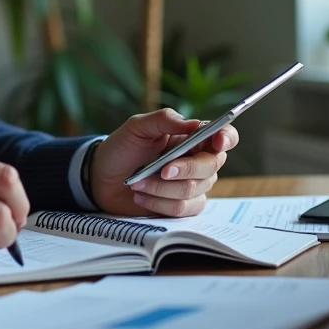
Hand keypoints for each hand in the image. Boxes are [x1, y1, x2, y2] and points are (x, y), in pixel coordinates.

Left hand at [88, 109, 237, 216]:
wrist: (102, 178)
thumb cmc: (122, 148)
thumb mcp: (137, 126)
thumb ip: (165, 120)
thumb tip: (195, 124)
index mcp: (192, 137)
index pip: (225, 136)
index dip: (226, 138)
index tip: (216, 142)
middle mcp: (198, 161)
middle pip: (211, 166)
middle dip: (185, 169)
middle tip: (159, 169)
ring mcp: (193, 185)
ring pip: (193, 189)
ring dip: (161, 187)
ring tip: (137, 182)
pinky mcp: (183, 207)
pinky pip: (182, 209)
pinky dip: (158, 203)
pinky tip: (141, 195)